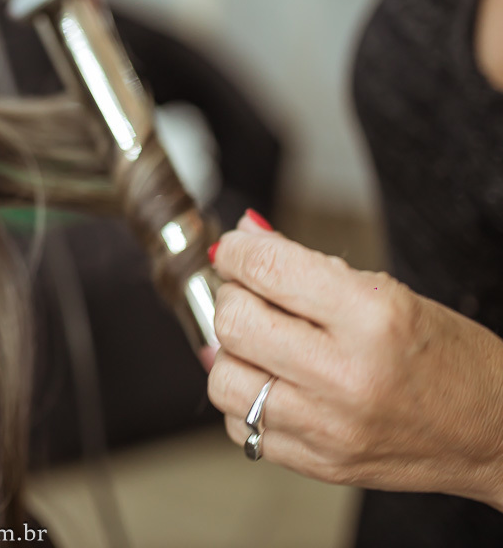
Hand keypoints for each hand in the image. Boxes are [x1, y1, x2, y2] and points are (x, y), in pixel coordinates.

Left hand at [207, 211, 502, 509]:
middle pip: (235, 322)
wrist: (495, 434)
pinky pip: (240, 426)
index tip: (233, 251)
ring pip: (223, 379)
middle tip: (251, 296)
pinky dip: (246, 401)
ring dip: (233, 353)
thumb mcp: (391, 295)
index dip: (237, 252)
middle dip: (233, 298)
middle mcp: (346, 374)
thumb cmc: (449, 360)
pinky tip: (275, 386)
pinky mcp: (317, 462)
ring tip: (263, 344)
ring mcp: (328, 425)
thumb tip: (247, 237)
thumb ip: (310, 267)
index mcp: (373, 317)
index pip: (268, 269)